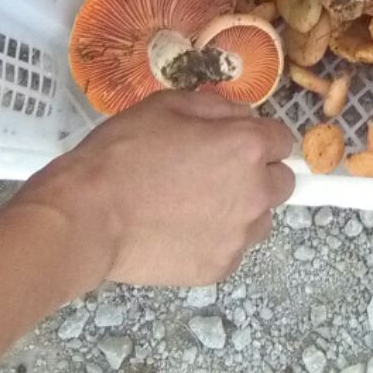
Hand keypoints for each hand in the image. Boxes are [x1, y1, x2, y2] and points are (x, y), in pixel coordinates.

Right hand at [36, 91, 295, 288]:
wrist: (90, 216)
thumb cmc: (124, 152)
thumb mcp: (169, 105)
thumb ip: (218, 106)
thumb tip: (243, 116)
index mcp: (247, 147)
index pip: (283, 140)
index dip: (259, 138)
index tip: (234, 143)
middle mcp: (255, 192)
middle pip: (281, 182)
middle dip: (259, 174)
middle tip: (217, 174)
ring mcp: (239, 235)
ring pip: (260, 219)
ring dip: (242, 210)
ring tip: (196, 206)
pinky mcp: (220, 268)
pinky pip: (233, 248)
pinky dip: (217, 239)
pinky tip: (182, 230)